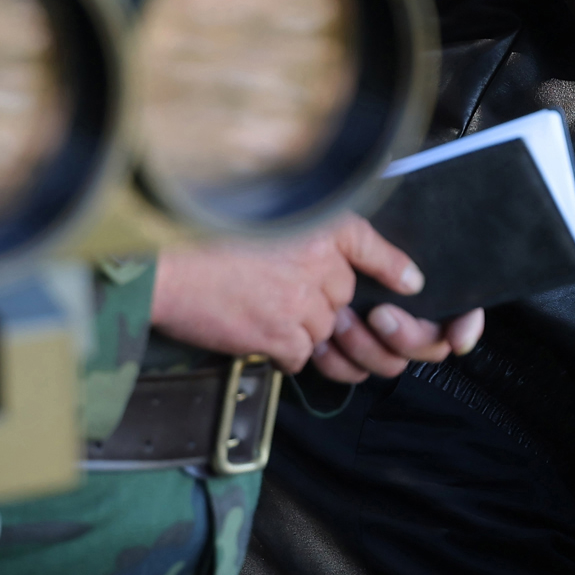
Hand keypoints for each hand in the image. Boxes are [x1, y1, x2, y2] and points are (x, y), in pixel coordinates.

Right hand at [151, 215, 485, 381]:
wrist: (164, 266)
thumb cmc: (198, 240)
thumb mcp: (257, 219)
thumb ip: (293, 238)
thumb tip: (307, 267)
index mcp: (314, 224)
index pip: (367, 243)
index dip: (391, 265)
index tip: (409, 282)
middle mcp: (317, 261)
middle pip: (342, 296)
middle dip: (324, 307)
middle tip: (286, 302)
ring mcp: (302, 301)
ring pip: (324, 330)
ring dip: (301, 331)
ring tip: (264, 316)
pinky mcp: (282, 334)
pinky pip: (301, 355)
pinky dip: (284, 353)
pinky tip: (255, 335)